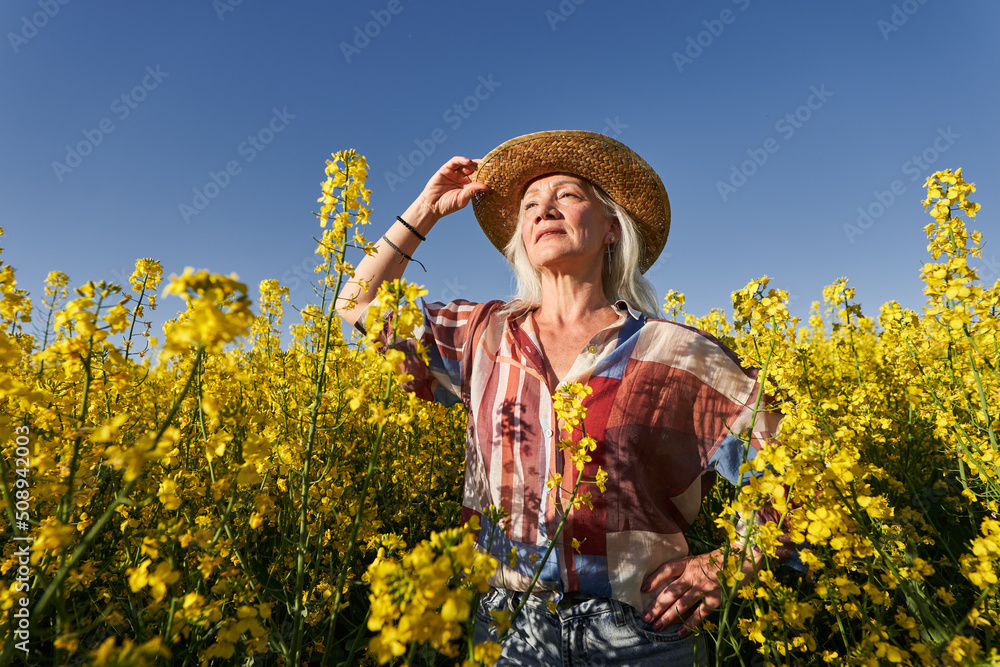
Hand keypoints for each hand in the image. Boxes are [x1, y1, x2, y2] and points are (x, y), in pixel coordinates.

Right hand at [415, 156, 488, 219]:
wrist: (432, 206)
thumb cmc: (448, 205)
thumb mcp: (462, 200)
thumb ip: (472, 191)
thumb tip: (486, 186)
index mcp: (469, 186)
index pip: (480, 178)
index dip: (486, 175)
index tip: (496, 174)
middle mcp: (463, 178)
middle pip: (475, 169)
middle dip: (482, 167)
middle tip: (491, 165)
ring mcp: (455, 173)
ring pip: (466, 164)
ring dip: (474, 163)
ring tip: (480, 164)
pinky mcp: (446, 169)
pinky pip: (455, 162)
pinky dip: (461, 159)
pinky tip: (468, 161)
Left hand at [640, 549, 756, 636]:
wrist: (744, 560)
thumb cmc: (720, 560)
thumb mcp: (699, 559)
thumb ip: (686, 569)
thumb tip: (668, 582)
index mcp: (689, 563)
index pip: (666, 569)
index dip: (654, 578)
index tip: (642, 589)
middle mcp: (694, 575)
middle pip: (670, 592)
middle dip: (656, 606)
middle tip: (645, 617)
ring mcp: (704, 588)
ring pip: (681, 605)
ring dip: (667, 617)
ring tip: (656, 626)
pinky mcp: (715, 599)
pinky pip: (699, 614)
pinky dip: (689, 624)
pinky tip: (679, 632)